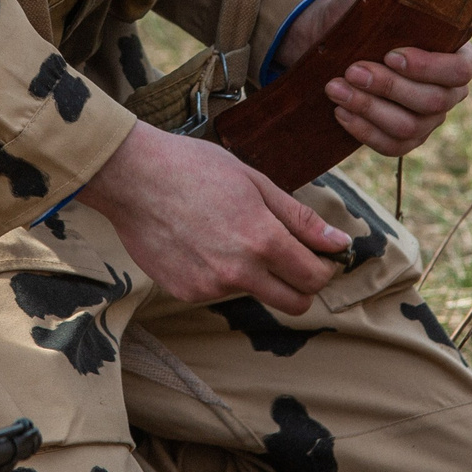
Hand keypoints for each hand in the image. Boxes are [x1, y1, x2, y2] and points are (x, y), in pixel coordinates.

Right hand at [76, 120, 349, 312]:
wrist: (132, 178)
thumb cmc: (194, 168)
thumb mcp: (255, 182)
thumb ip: (299, 219)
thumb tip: (338, 243)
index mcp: (263, 240)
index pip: (315, 277)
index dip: (324, 267)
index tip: (319, 254)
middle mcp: (239, 272)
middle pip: (295, 303)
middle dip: (302, 285)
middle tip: (291, 258)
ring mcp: (210, 287)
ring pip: (255, 295)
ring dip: (257, 276)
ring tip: (230, 235)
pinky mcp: (185, 292)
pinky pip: (219, 291)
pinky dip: (220, 274)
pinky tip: (202, 242)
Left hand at [276, 0, 471, 157]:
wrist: (334, 40)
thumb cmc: (374, 15)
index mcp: (457, 57)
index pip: (460, 71)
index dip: (429, 67)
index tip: (392, 54)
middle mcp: (448, 93)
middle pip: (431, 102)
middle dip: (388, 87)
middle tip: (352, 69)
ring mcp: (426, 121)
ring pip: (408, 127)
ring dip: (369, 108)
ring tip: (335, 87)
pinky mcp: (401, 139)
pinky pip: (391, 146)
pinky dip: (364, 131)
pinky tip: (340, 112)